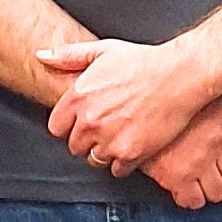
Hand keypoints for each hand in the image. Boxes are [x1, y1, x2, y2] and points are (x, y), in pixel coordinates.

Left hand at [39, 38, 206, 172]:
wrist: (179, 76)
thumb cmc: (144, 62)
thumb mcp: (103, 50)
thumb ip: (69, 56)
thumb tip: (42, 56)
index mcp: (78, 97)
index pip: (56, 128)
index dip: (70, 126)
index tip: (83, 123)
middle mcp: (89, 121)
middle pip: (74, 147)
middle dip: (87, 140)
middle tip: (106, 129)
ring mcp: (109, 139)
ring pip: (94, 160)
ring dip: (105, 152)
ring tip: (121, 136)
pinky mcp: (130, 154)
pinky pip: (117, 170)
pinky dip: (124, 163)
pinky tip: (134, 146)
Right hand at [142, 101, 221, 209]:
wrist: (131, 105)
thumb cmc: (159, 97)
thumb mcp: (196, 95)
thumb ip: (213, 111)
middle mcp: (216, 140)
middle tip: (212, 174)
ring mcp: (198, 160)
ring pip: (218, 192)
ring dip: (208, 191)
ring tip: (195, 182)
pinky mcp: (177, 176)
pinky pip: (194, 201)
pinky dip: (190, 200)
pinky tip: (183, 190)